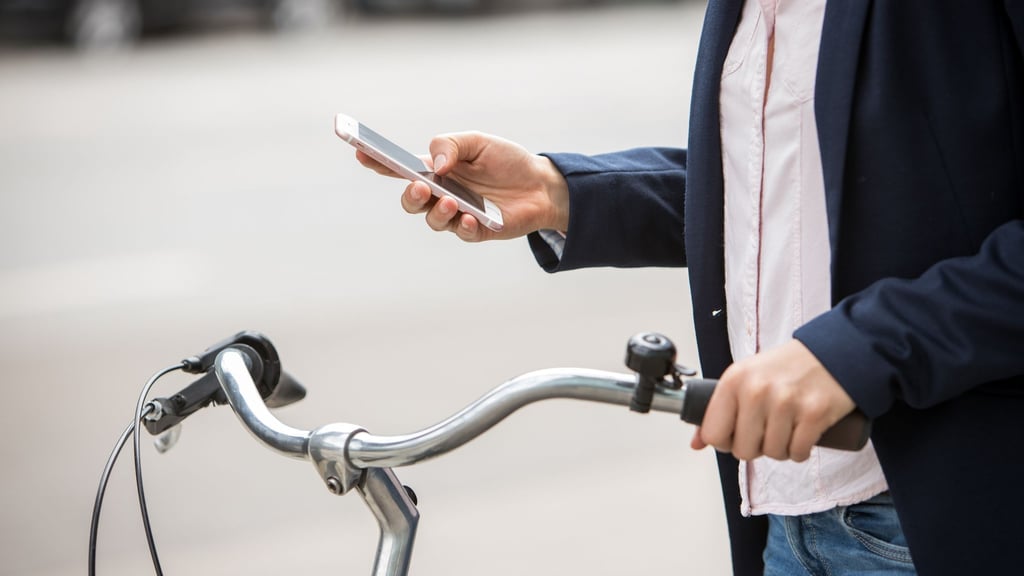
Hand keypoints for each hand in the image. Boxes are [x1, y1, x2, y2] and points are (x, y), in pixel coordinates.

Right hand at [356, 132, 568, 241]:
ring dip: (438, 212)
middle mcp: (441, 194)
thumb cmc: (506, 161)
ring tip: (452, 202)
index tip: (361, 154)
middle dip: (410, 196)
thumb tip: (435, 164)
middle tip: (421, 187)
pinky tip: (471, 218)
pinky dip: (464, 226)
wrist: (541, 184)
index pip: (400, 168)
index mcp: (435, 170)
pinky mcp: (477, 230)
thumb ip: (452, 146)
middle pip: (411, 201)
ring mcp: (457, 214)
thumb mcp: (479, 142)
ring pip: (433, 220)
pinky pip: (463, 233)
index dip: (378, 163)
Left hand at [690, 339, 856, 461]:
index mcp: (734, 380)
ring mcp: (786, 402)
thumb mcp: (745, 378)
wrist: (832, 351)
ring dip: (781, 449)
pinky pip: (798, 453)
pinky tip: (803, 435)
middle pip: (743, 450)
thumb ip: (719, 409)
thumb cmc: (785, 368)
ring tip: (787, 429)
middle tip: (768, 431)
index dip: (725, 442)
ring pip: (773, 454)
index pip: (713, 434)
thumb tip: (697, 443)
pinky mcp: (814, 413)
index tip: (738, 435)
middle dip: (756, 447)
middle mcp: (756, 390)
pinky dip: (800, 451)